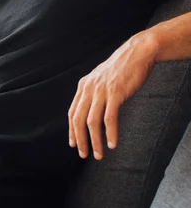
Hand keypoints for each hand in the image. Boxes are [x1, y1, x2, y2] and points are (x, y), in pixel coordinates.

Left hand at [68, 31, 156, 159]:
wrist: (137, 52)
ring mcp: (101, 91)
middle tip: (84, 154)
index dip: (72, 130)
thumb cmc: (121, 67)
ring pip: (92, 122)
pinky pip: (109, 118)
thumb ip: (94, 92)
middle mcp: (89, 88)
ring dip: (95, 141)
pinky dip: (110, 133)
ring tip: (99, 154)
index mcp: (84, 85)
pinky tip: (112, 144)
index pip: (72, 112)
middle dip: (80, 140)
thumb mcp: (101, 78)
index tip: (74, 144)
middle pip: (78, 120)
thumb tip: (91, 110)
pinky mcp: (115, 93)